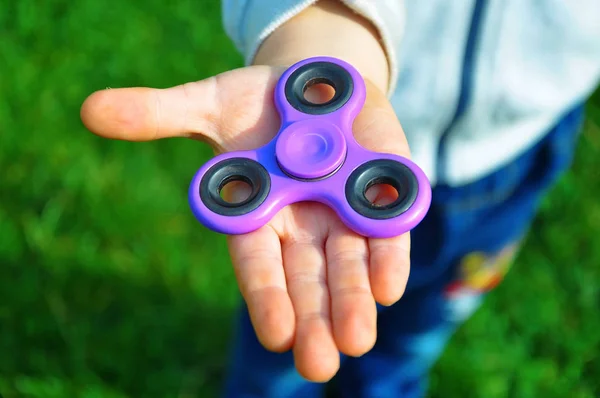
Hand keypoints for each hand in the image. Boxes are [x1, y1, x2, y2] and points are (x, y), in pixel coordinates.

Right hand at [80, 65, 411, 381]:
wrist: (317, 82)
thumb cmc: (257, 102)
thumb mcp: (209, 102)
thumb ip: (160, 113)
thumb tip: (91, 110)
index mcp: (257, 214)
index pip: (258, 264)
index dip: (266, 296)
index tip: (277, 334)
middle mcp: (300, 224)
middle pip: (306, 278)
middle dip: (314, 318)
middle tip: (318, 363)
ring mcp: (344, 210)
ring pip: (349, 264)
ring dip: (354, 300)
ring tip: (356, 340)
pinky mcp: (383, 190)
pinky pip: (388, 230)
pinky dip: (389, 256)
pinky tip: (390, 288)